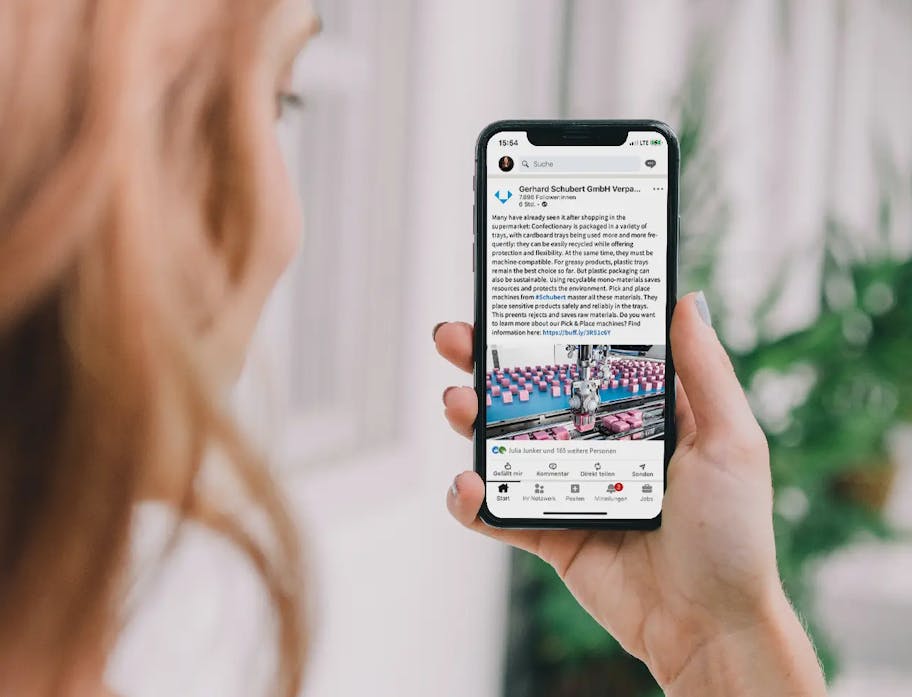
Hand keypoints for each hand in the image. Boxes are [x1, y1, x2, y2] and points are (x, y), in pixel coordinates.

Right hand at [434, 293, 826, 694]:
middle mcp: (599, 443)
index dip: (548, 328)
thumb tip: (686, 300)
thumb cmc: (732, 535)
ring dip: (471, 419)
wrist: (708, 628)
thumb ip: (705, 371)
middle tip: (455, 338)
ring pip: (504, 444)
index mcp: (641, 415)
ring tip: (457, 403)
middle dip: (486, 363)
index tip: (514, 297)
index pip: (584, 358)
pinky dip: (472, 500)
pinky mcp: (549, 531)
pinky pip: (499, 512)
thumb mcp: (731, 441)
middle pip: (531, 394)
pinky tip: (466, 486)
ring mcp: (569, 487)